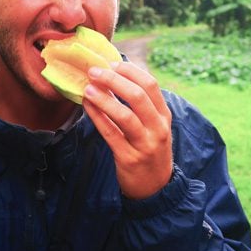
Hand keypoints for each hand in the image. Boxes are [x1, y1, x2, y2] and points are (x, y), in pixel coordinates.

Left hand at [82, 61, 172, 199]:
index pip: (150, 85)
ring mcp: (145, 144)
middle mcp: (158, 128)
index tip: (110, 63)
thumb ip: (140, 105)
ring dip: (104, 99)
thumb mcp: (154, 127)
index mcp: (164, 116)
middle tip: (94, 71)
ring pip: (125, 115)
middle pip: (138, 96)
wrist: (155, 188)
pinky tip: (87, 106)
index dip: (129, 71)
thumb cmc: (149, 150)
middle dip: (114, 80)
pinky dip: (97, 117)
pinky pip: (111, 133)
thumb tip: (115, 76)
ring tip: (87, 88)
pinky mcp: (129, 158)